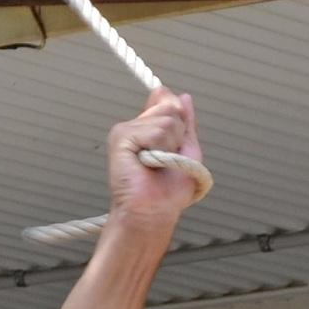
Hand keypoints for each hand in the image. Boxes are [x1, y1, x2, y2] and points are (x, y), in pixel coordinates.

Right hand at [106, 92, 207, 244]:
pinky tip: (147, 163)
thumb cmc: (168, 192)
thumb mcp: (188, 151)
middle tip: (166, 160)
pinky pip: (155, 132)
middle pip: (172, 108)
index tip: (175, 144)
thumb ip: (186, 122)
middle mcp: (137, 125)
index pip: (168, 100)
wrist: (153, 211)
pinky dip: (159, 151)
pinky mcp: (121, 137)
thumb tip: (183, 97)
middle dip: (178, 136)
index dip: (178, 118)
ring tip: (157, 164)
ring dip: (170, 147)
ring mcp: (127, 130)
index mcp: (150, 126)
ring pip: (167, 121)